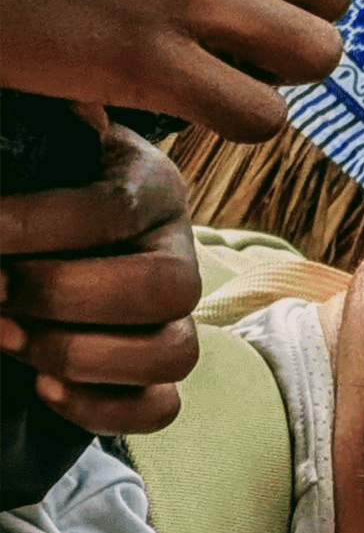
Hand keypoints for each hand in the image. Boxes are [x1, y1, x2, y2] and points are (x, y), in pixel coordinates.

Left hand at [0, 122, 201, 436]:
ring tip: (12, 339)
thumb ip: (24, 152)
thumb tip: (22, 124)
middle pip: (168, 288)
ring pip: (175, 353)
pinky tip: (43, 389)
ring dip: (81, 355)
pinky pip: (162, 407)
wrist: (31, 240)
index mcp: (152, 186)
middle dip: (66, 297)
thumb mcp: (32, 158)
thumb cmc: (25, 191)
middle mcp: (179, 251)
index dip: (36, 227)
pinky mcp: (157, 373)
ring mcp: (175, 317)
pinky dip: (101, 407)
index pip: (115, 209)